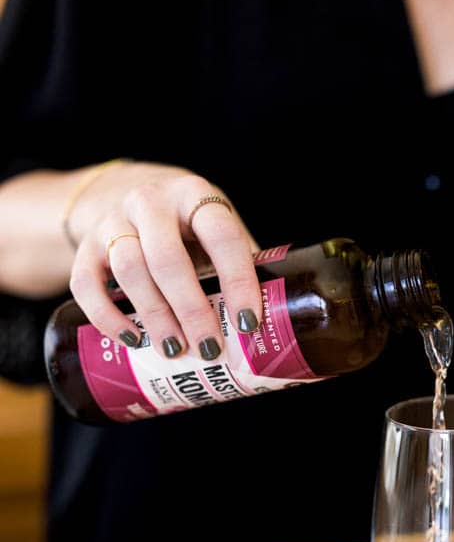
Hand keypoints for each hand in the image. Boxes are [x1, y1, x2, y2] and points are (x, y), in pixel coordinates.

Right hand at [68, 162, 262, 358]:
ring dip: (153, 315)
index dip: (237, 279)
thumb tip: (280, 315)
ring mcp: (112, 221)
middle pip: (168, 258)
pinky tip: (130, 340)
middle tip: (209, 348)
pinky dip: (106, 315)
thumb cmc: (183, 223)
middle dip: (191, 309)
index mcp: (195, 195)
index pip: (221, 235)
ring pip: (128, 268)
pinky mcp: (85, 246)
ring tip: (175, 349)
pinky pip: (86, 282)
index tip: (249, 322)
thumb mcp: (213, 226)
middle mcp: (151, 201)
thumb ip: (238, 260)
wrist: (118, 192)